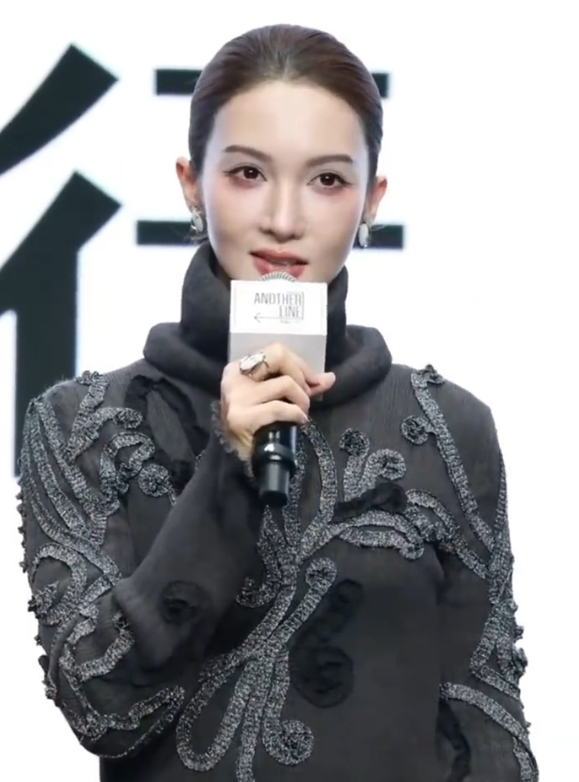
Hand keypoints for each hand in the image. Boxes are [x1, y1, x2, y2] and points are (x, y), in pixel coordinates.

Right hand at [220, 343, 335, 461]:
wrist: (241, 458)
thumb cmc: (260, 425)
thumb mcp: (279, 398)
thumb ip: (303, 386)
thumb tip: (329, 377)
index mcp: (240, 367)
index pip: (276, 350)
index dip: (300, 364)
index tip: (312, 382)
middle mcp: (235, 377)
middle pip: (279, 356)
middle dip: (302, 376)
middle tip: (305, 398)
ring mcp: (236, 397)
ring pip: (285, 383)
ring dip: (302, 400)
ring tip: (301, 413)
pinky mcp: (241, 418)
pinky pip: (279, 408)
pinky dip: (295, 414)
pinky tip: (298, 422)